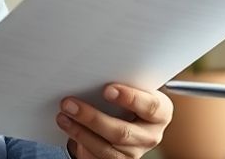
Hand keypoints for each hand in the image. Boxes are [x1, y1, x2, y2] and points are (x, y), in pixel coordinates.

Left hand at [57, 83, 172, 158]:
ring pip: (106, 148)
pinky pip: (97, 157)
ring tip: (63, 115)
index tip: (107, 89)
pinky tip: (68, 127)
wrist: (128, 120)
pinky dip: (80, 142)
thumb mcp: (133, 89)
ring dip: (80, 131)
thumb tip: (94, 73)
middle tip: (70, 103)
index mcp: (161, 113)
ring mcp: (134, 153)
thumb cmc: (129, 99)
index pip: (151, 106)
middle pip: (122, 132)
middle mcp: (151, 136)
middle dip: (93, 118)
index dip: (130, 98)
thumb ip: (124, 84)